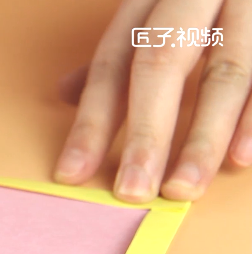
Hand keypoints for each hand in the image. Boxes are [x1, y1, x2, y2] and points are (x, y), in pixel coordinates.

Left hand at [55, 0, 251, 202]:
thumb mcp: (156, 8)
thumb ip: (120, 53)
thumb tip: (65, 92)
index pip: (113, 63)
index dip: (90, 121)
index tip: (71, 173)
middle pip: (162, 64)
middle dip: (146, 133)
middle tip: (131, 191)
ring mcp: (249, 5)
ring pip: (226, 73)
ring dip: (203, 138)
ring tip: (183, 188)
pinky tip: (242, 159)